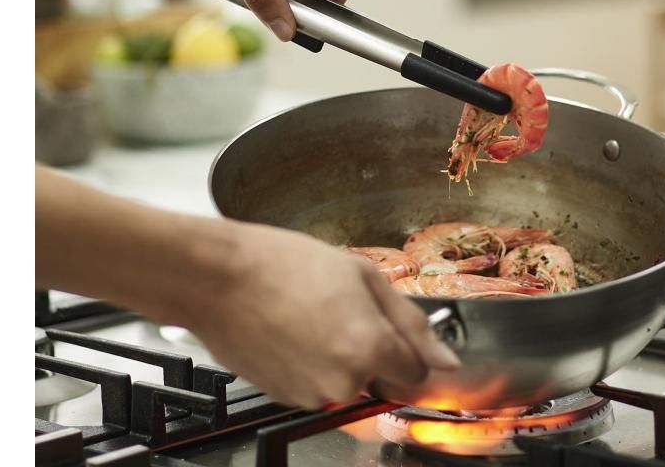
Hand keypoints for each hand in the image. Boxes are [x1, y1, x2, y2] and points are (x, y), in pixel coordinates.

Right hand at [185, 223, 460, 408]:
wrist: (218, 278)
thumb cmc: (284, 266)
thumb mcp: (362, 275)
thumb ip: (411, 322)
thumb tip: (446, 359)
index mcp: (371, 349)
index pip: (418, 372)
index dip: (406, 345)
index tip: (389, 325)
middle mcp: (345, 382)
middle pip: (382, 378)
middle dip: (373, 349)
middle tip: (343, 308)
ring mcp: (312, 395)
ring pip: (348, 382)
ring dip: (340, 356)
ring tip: (311, 315)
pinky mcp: (285, 398)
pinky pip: (317, 384)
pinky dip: (312, 363)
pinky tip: (293, 330)